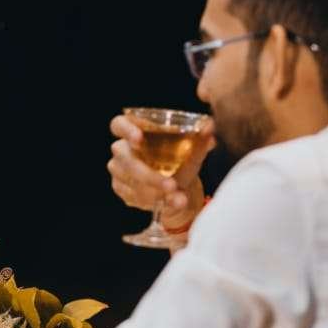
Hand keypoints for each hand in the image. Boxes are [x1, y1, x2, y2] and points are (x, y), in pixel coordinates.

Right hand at [108, 114, 215, 229]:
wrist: (179, 189)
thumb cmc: (182, 163)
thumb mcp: (193, 153)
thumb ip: (200, 141)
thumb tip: (209, 127)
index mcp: (135, 131)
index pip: (119, 124)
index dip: (126, 130)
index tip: (139, 138)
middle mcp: (122, 149)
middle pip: (125, 158)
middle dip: (148, 174)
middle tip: (171, 185)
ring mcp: (118, 169)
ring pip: (130, 180)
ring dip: (154, 191)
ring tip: (176, 197)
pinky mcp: (119, 188)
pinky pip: (131, 195)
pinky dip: (152, 201)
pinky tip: (167, 203)